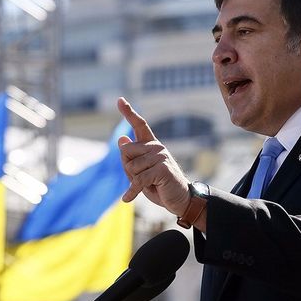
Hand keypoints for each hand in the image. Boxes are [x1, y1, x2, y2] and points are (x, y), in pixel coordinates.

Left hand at [117, 97, 190, 217]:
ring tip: (150, 185)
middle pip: (126, 151)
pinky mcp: (162, 169)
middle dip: (128, 168)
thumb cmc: (159, 186)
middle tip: (142, 179)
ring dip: (135, 180)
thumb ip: (130, 158)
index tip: (119, 99)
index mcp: (151, 146)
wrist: (180, 200)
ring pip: (131, 167)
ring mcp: (160, 156)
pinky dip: (132, 191)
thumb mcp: (139, 173)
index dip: (128, 112)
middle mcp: (156, 147)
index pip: (139, 125)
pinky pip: (138, 179)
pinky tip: (127, 198)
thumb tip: (121, 139)